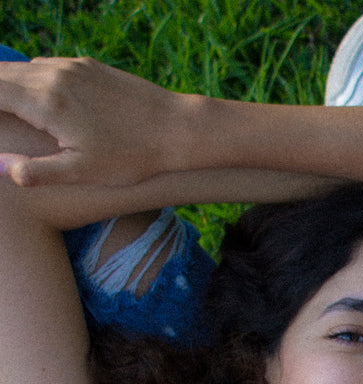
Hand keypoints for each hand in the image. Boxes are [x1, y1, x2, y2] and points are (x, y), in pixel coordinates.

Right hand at [0, 57, 186, 187]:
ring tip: (7, 108)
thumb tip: (0, 168)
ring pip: (21, 67)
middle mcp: (54, 76)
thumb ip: (37, 172)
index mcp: (46, 103)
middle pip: (0, 74)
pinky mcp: (87, 65)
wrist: (179, 128)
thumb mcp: (83, 173)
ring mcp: (71, 67)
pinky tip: (34, 96)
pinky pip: (45, 65)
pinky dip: (30, 77)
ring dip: (7, 84)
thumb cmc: (133, 157)